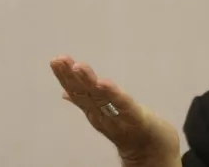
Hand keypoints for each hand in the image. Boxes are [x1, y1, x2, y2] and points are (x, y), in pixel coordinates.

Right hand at [50, 55, 180, 166]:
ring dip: (88, 81)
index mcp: (95, 109)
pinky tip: (102, 82)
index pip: (78, 91)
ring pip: (100, 97)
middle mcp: (101, 114)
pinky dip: (112, 93)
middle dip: (71, 77)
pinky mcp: (135, 117)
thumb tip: (66, 92)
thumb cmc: (129, 128)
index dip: (66, 77)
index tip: (56, 60)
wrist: (152, 149)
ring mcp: (117, 117)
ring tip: (78, 66)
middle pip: (84, 93)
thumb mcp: (105, 111)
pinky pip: (122, 104)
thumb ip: (87, 101)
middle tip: (59, 60)